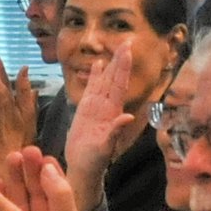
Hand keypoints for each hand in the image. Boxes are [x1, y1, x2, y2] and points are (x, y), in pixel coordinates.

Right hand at [63, 41, 137, 210]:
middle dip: (120, 60)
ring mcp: (96, 108)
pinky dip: (95, 77)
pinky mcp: (85, 111)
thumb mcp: (105, 148)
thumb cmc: (94, 162)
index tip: (128, 50)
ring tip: (113, 48)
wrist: (82, 168)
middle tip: (126, 41)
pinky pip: (91, 89)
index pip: (119, 84)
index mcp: (112, 113)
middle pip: (114, 79)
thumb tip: (127, 116)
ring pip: (103, 81)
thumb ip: (115, 131)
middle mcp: (106, 107)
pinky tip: (97, 65)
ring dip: (109, 65)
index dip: (123, 67)